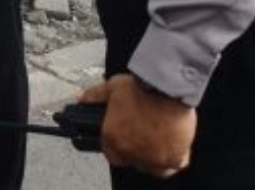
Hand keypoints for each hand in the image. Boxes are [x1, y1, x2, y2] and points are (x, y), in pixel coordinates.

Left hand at [78, 74, 195, 178]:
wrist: (167, 87)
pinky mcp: (173, 158)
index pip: (110, 153)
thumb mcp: (112, 87)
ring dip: (153, 157)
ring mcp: (152, 158)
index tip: (124, 139)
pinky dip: (172, 158)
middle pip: (131, 160)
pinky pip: (171, 166)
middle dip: (135, 150)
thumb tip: (81, 99)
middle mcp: (130, 151)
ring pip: (151, 167)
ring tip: (156, 141)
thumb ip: (94, 95)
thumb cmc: (141, 88)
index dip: (117, 146)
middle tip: (143, 135)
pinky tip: (172, 147)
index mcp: (112, 138)